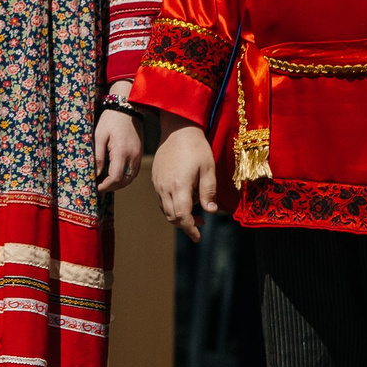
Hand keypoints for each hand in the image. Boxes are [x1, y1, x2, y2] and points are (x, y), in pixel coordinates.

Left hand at [94, 100, 142, 193]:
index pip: (115, 179)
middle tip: (97, 187)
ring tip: (104, 182)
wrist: (128, 107)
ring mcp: (138, 156)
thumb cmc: (110, 120)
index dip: (104, 187)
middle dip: (110, 187)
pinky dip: (124, 177)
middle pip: (124, 182)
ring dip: (117, 184)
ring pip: (130, 179)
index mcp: (122, 153)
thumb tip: (95, 175)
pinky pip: (133, 172)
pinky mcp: (139, 154)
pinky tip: (113, 174)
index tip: (94, 188)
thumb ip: (97, 157)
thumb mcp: (99, 136)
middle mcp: (133, 157)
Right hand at [151, 119, 216, 241]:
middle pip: (172, 216)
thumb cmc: (196, 148)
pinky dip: (171, 206)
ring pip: (165, 209)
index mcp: (179, 186)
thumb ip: (209, 192)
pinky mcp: (155, 178)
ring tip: (195, 212)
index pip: (182, 216)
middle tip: (201, 224)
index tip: (198, 237)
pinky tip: (183, 199)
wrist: (177, 130)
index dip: (190, 229)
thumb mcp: (208, 169)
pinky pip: (161, 199)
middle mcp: (165, 188)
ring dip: (178, 216)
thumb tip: (210, 212)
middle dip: (186, 225)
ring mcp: (158, 183)